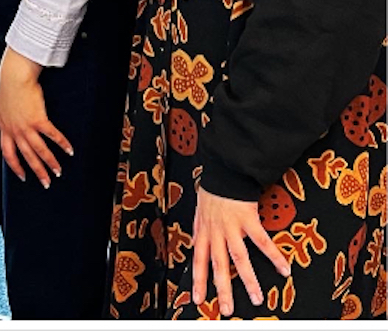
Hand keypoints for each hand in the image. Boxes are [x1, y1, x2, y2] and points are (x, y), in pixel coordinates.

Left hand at [0, 47, 70, 185]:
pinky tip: (70, 150)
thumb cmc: (9, 89)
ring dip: (50, 163)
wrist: (14, 77)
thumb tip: (5, 125)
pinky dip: (62, 144)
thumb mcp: (1, 108)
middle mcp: (14, 130)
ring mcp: (26, 126)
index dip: (15, 166)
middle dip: (36, 171)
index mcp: (4, 128)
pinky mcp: (38, 120)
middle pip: (26, 157)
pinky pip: (52, 136)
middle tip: (46, 183)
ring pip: (39, 151)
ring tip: (58, 172)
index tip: (22, 176)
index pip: (8, 153)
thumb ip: (5, 120)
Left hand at [192, 185, 289, 316]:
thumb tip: (196, 243)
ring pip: (239, 259)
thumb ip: (200, 230)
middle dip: (222, 289)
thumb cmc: (213, 191)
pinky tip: (284, 269)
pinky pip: (262, 241)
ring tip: (257, 298)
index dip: (198, 280)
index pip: (198, 261)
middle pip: (218, 266)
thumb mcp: (199, 212)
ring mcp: (231, 227)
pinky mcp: (248, 219)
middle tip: (227, 309)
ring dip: (248, 280)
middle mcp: (216, 233)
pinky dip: (274, 256)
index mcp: (204, 232)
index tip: (197, 299)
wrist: (223, 171)